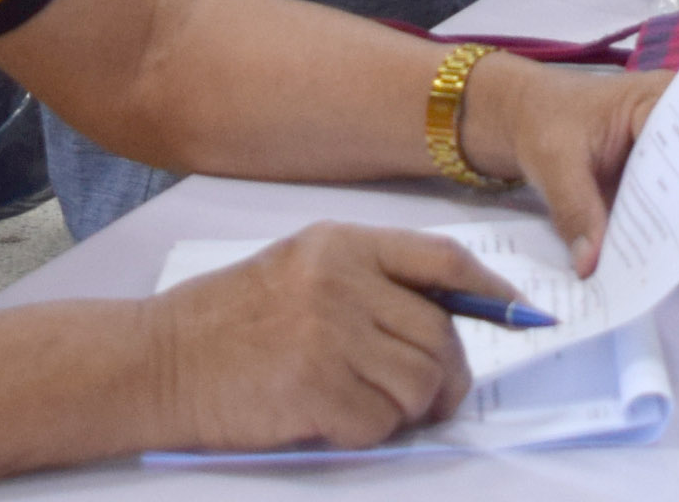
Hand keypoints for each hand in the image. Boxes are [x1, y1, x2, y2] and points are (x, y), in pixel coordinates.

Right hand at [142, 224, 489, 451]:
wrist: (156, 361)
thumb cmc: (226, 323)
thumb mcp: (301, 271)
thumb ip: (370, 284)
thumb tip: (447, 327)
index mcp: (342, 244)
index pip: (443, 260)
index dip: (492, 293)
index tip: (522, 316)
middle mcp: (342, 280)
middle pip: (440, 336)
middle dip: (442, 379)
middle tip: (423, 400)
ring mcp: (329, 333)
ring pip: (419, 384)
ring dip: (405, 411)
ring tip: (364, 407)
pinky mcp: (316, 387)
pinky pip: (381, 424)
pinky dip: (369, 434)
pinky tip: (332, 420)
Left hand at [455, 56, 678, 272]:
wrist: (525, 117)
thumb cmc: (542, 120)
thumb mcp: (553, 160)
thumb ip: (574, 208)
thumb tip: (590, 265)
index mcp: (661, 100)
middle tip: (678, 263)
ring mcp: (670, 158)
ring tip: (663, 272)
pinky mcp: (657, 185)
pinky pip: (667, 216)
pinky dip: (658, 241)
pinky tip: (646, 268)